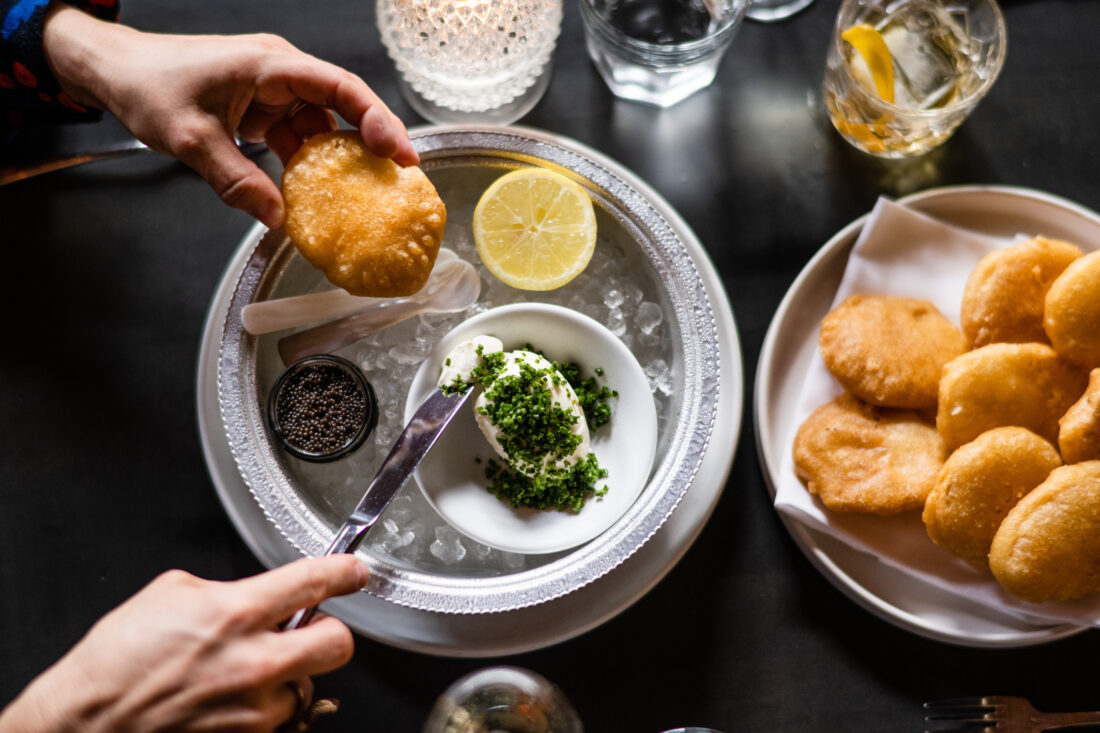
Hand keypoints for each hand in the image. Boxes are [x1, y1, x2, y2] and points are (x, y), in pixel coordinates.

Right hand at [0, 555, 368, 732]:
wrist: (86, 724)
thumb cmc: (117, 662)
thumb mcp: (171, 595)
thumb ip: (227, 591)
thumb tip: (257, 596)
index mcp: (234, 613)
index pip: (313, 582)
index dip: (344, 573)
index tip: (355, 572)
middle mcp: (252, 663)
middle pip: (337, 644)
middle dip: (329, 632)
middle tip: (309, 629)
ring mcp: (252, 709)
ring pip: (306, 687)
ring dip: (288, 678)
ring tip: (248, 674)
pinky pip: (277, 720)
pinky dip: (263, 709)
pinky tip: (231, 700)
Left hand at [43, 5, 418, 226]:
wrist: (117, 72)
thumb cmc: (149, 85)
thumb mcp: (191, 139)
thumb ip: (235, 180)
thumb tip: (275, 219)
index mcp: (270, 65)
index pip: (339, 87)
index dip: (376, 118)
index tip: (399, 153)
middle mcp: (281, 74)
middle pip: (343, 105)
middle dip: (373, 141)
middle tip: (401, 177)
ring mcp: (275, 92)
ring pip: (324, 125)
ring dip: (340, 159)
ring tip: (366, 193)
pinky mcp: (265, 110)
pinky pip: (300, 138)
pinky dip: (310, 166)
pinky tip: (319, 194)